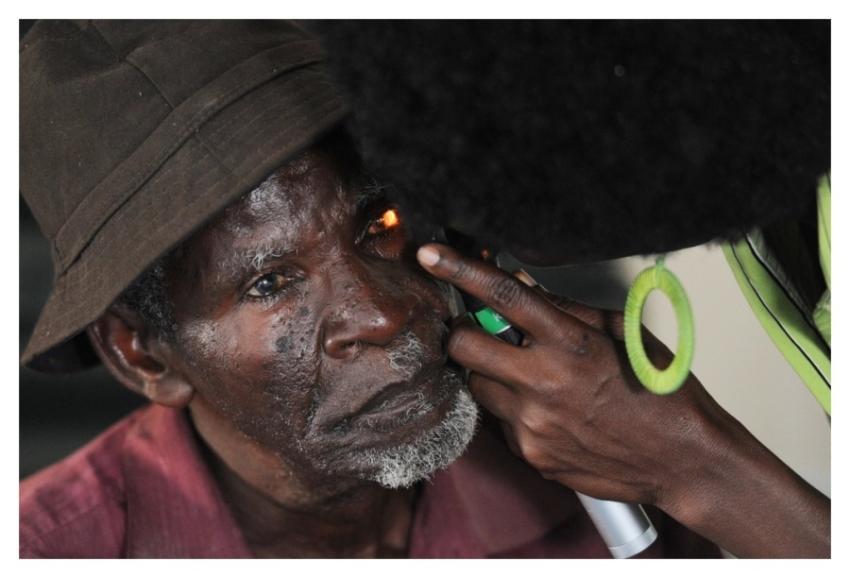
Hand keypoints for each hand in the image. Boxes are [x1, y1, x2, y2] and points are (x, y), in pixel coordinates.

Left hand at [417, 242, 830, 556]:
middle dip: (464, 334)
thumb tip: (520, 286)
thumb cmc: (660, 391)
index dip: (460, 270)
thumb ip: (567, 309)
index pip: (503, 295)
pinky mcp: (530, 455)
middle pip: (464, 346)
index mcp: (571, 343)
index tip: (429, 254)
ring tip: (530, 379)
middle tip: (481, 334)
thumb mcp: (623, 334)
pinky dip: (513, 411)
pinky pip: (499, 423)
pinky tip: (549, 413)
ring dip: (489, 375)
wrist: (684, 461)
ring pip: (477, 386)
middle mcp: (544, 382)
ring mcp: (532, 424)